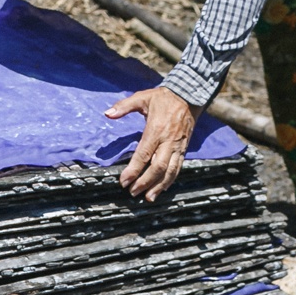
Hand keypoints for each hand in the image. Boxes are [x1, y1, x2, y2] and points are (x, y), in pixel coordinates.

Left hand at [106, 85, 197, 201]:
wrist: (188, 96)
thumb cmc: (162, 98)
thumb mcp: (142, 97)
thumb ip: (124, 106)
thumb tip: (107, 114)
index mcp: (156, 129)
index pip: (144, 154)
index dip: (134, 170)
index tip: (124, 181)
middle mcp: (168, 140)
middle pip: (158, 167)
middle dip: (145, 182)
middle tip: (133, 192)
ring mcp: (177, 146)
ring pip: (170, 171)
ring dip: (159, 186)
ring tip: (148, 197)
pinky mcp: (183, 149)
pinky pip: (178, 168)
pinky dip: (170, 180)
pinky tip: (162, 188)